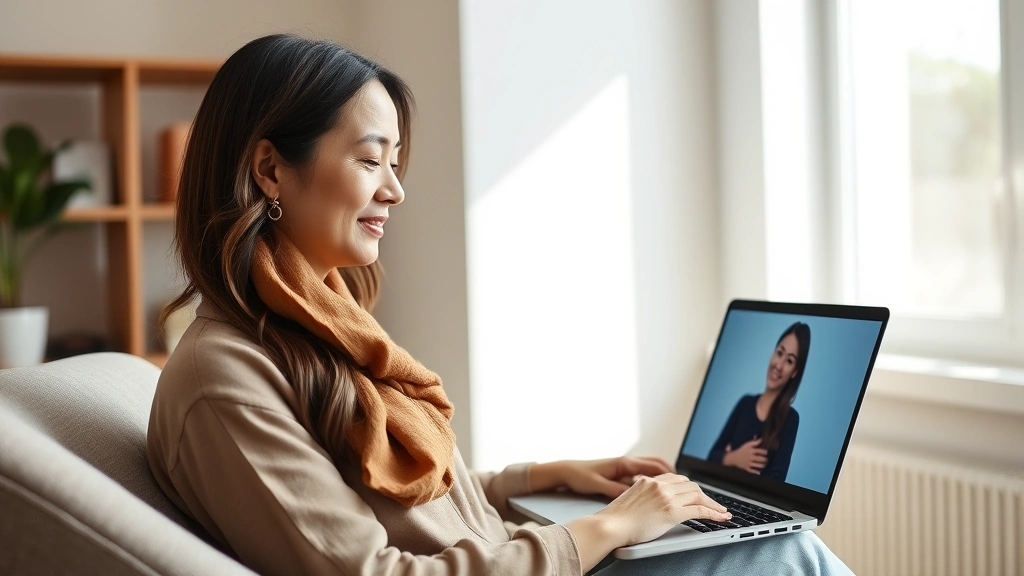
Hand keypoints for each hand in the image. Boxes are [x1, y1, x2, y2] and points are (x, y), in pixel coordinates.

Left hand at [528, 456, 673, 498]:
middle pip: (660, 465)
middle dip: (677, 476)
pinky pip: (645, 473)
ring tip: (681, 490)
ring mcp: (626, 466)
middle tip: (691, 488)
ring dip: (668, 477)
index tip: (686, 485)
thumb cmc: (580, 476)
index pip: (656, 466)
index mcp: (625, 463)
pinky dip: (657, 479)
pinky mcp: (622, 472)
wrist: (566, 471)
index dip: (673, 476)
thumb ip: (616, 489)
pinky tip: (659, 491)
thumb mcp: (599, 485)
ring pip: (654, 468)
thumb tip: (634, 494)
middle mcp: (628, 462)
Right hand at [566, 473, 730, 568]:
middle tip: (713, 504)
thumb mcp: (629, 499)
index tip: (696, 494)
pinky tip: (720, 518)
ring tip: (721, 512)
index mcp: (648, 481)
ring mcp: (666, 497)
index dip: (690, 488)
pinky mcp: (672, 511)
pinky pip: (699, 510)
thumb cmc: (615, 518)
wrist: (610, 525)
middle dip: (704, 495)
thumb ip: (641, 495)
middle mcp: (659, 485)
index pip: (676, 479)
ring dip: (712, 504)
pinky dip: (713, 513)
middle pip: (690, 485)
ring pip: (698, 495)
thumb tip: (648, 502)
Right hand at [722, 438, 766, 472]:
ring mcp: (748, 463)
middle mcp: (750, 457)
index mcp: (750, 451)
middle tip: (766, 459)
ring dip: (762, 465)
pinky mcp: (746, 468)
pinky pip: (752, 470)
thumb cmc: (741, 450)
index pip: (759, 451)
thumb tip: (761, 439)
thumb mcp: (747, 445)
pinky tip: (759, 472)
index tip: (766, 452)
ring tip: (764, 464)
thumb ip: (754, 442)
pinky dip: (756, 472)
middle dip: (764, 459)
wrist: (733, 458)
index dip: (764, 452)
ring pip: (758, 465)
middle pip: (760, 459)